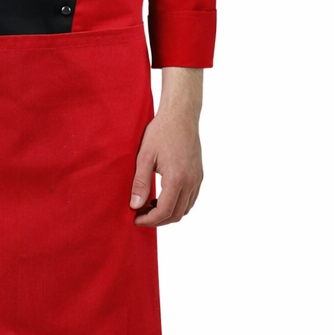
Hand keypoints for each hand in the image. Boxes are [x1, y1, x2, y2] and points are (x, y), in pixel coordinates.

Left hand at [129, 67, 203, 226]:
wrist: (181, 115)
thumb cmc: (161, 131)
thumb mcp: (144, 156)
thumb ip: (140, 183)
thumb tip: (134, 205)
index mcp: (176, 178)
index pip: (164, 211)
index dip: (148, 220)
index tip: (135, 218)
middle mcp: (191, 181)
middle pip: (176, 215)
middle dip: (157, 220)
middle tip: (140, 215)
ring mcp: (197, 178)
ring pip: (185, 209)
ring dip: (168, 213)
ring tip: (149, 205)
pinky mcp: (199, 174)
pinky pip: (190, 198)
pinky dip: (178, 204)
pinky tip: (163, 197)